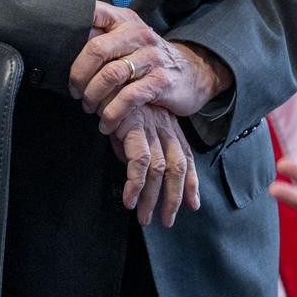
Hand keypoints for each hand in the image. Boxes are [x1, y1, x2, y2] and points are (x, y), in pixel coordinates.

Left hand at [69, 1, 233, 134]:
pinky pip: (128, 98)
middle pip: (97, 49)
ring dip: (93, 97)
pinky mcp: (160, 82)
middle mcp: (139, 34)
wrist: (194, 72)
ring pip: (110, 75)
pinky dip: (112, 114)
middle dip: (78, 75)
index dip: (73, 27)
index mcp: (126, 21)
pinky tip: (106, 123)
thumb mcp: (131, 40)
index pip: (95, 13)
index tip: (59, 48)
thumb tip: (65, 46)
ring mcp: (151, 58)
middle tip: (74, 91)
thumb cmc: (151, 59)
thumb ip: (105, 38)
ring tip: (89, 108)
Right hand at [108, 103, 199, 227]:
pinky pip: (140, 161)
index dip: (191, 182)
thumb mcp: (132, 126)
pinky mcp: (133, 126)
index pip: (185, 157)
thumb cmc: (115, 100)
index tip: (192, 204)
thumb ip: (139, 146)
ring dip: (153, 198)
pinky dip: (135, 183)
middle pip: (177, 166)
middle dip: (174, 197)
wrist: (103, 75)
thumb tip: (137, 175)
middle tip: (167, 221)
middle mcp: (163, 126)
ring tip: (144, 218)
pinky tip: (129, 199)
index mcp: (168, 125)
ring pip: (161, 168)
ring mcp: (150, 126)